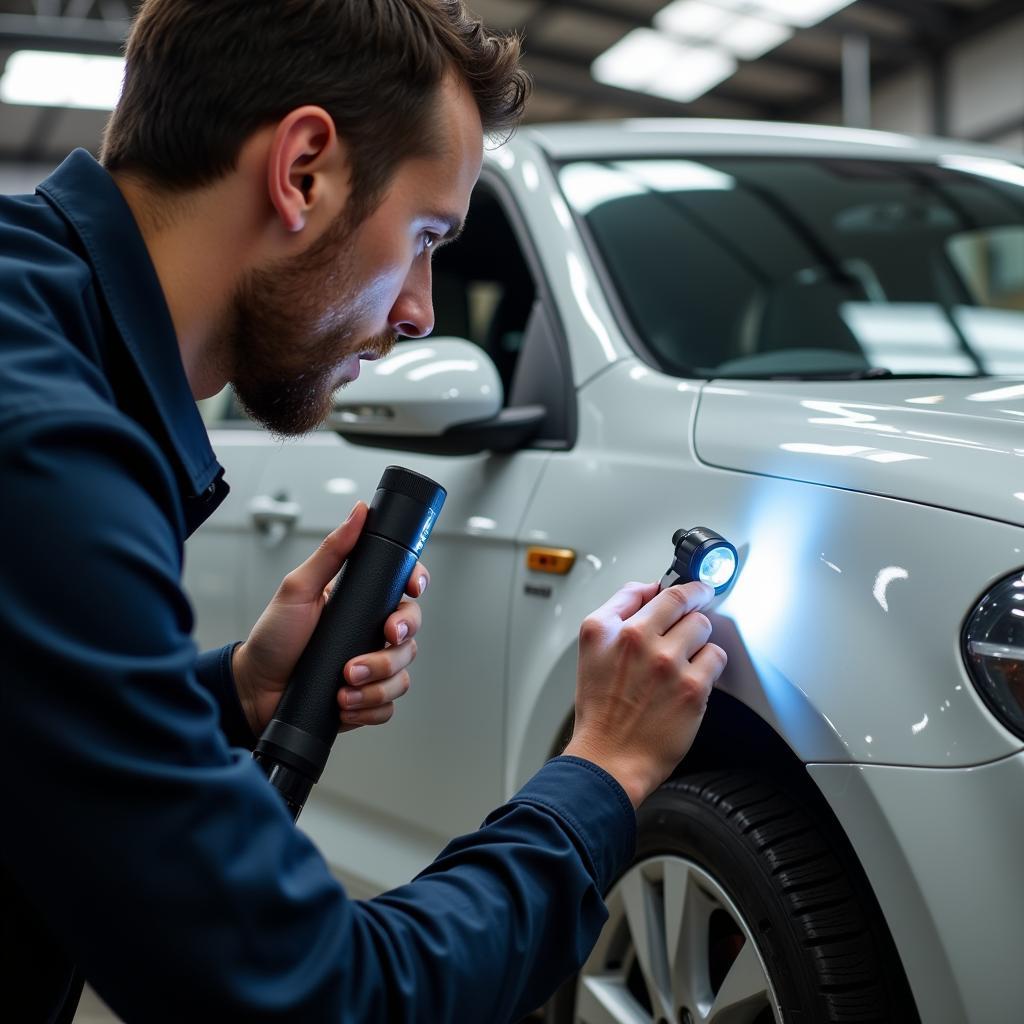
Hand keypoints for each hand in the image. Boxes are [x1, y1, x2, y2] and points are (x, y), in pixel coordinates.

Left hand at [231, 502, 429, 736]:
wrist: (254, 690)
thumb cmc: (274, 637)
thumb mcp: (299, 588)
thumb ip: (332, 551)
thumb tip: (360, 512)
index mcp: (362, 601)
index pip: (404, 587)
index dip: (416, 585)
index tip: (411, 589)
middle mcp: (371, 632)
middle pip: (410, 634)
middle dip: (392, 650)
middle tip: (362, 658)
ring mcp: (371, 666)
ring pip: (402, 674)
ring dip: (376, 683)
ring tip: (344, 685)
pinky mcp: (366, 697)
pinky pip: (389, 706)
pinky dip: (370, 707)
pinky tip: (345, 703)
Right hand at [563, 580, 725, 807]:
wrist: (609, 758)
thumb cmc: (601, 710)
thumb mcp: (591, 649)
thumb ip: (617, 610)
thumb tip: (648, 589)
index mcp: (608, 629)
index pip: (651, 590)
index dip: (676, 587)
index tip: (688, 589)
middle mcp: (637, 640)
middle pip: (684, 600)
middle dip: (695, 601)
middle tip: (699, 607)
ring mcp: (667, 662)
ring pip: (703, 626)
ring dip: (699, 637)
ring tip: (686, 656)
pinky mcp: (692, 688)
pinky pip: (716, 657)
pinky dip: (709, 664)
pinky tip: (693, 676)